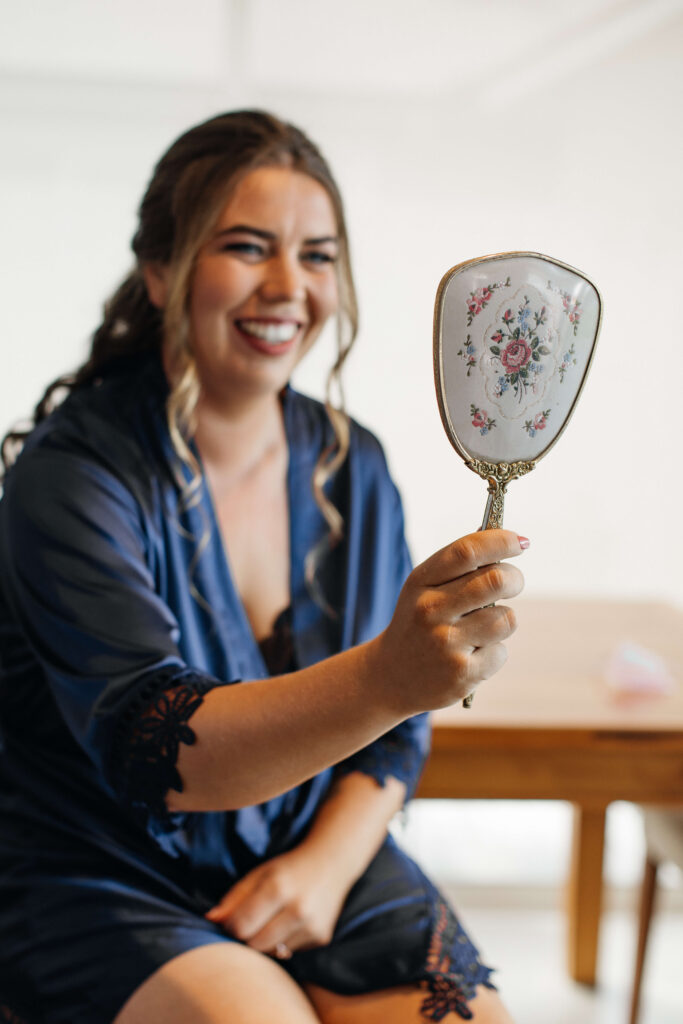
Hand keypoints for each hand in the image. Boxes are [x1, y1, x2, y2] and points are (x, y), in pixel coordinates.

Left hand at [204, 841, 353, 956]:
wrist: (332, 862)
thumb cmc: (289, 868)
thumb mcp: (259, 874)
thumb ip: (234, 897)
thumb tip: (211, 919)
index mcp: (278, 888)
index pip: (241, 926)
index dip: (231, 926)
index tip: (233, 919)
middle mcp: (298, 910)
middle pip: (254, 944)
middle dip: (247, 936)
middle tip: (252, 921)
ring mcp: (312, 927)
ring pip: (271, 952)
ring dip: (265, 941)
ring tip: (273, 919)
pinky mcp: (321, 938)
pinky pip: (289, 952)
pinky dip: (283, 942)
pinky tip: (290, 922)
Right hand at [371, 528, 525, 714]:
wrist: (391, 679)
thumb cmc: (418, 625)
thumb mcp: (424, 590)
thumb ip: (459, 566)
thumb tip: (505, 539)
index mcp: (421, 583)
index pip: (466, 551)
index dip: (500, 541)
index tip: (521, 542)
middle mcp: (430, 610)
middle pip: (495, 580)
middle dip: (515, 578)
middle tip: (513, 583)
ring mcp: (446, 643)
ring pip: (506, 618)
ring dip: (503, 620)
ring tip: (483, 629)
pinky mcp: (462, 673)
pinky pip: (501, 652)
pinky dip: (494, 652)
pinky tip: (472, 656)